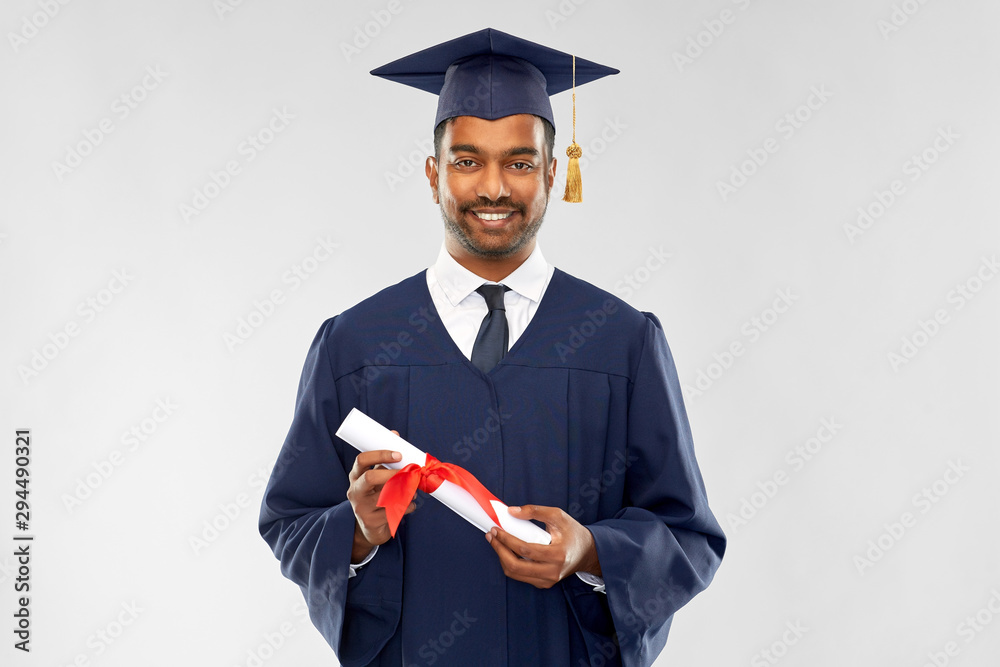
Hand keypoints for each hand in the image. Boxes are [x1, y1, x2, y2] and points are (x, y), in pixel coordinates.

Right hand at [346, 436, 414, 562]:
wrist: (369, 527)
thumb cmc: (375, 496)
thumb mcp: (376, 477)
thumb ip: (384, 460)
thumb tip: (394, 434)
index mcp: (356, 476)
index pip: (361, 460)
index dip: (380, 454)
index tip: (398, 454)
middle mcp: (355, 490)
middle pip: (370, 477)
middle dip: (393, 473)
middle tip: (410, 472)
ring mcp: (361, 507)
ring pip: (387, 495)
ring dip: (406, 491)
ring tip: (414, 489)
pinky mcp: (371, 522)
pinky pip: (396, 510)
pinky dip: (408, 506)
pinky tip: (409, 504)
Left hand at [485, 505, 601, 588]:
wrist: (588, 552)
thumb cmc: (573, 533)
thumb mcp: (558, 516)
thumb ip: (535, 511)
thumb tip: (511, 511)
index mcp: (558, 555)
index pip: (525, 550)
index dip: (507, 540)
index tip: (496, 529)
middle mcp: (553, 571)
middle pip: (516, 566)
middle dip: (499, 550)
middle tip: (491, 536)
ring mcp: (548, 580)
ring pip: (515, 574)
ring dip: (502, 557)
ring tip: (496, 542)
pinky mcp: (544, 583)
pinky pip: (521, 576)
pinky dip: (510, 564)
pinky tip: (506, 551)